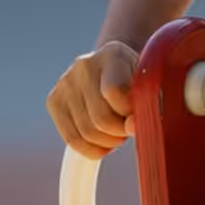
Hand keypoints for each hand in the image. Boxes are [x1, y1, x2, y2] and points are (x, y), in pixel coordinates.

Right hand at [47, 40, 138, 158]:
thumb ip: (148, 105)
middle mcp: (84, 65)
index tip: (138, 118)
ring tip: (118, 134)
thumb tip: (132, 127)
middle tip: (128, 131)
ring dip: (107, 143)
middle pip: (100, 118)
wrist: (115, 68)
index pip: (115, 92)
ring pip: (86, 133)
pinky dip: (91, 149)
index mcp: (113, 54)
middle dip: (119, 133)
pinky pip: (72, 139)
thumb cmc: (138, 81)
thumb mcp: (150, 87)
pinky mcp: (54, 100)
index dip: (129, 114)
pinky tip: (104, 143)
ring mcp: (65, 82)